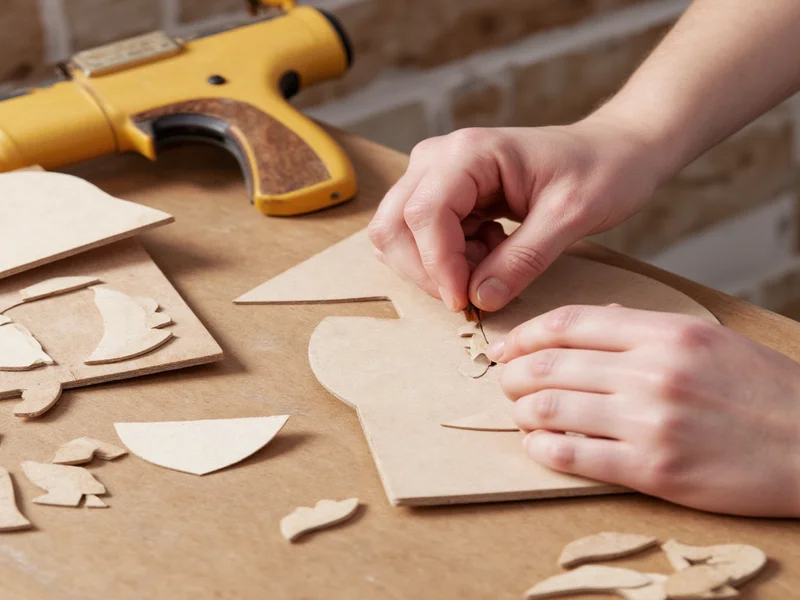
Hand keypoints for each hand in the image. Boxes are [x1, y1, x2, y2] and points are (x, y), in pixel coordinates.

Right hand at [368, 117, 658, 311]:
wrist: (614, 151)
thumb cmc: (601, 169)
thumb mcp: (572, 216)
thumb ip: (523, 259)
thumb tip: (479, 300)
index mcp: (468, 152)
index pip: (424, 214)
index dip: (438, 265)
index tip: (465, 302)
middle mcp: (439, 159)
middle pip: (393, 225)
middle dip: (426, 271)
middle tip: (472, 293)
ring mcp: (436, 177)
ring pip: (399, 236)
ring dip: (435, 267)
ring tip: (487, 265)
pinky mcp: (444, 196)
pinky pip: (422, 240)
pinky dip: (447, 262)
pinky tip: (489, 255)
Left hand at [487, 305, 799, 516]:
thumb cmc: (761, 389)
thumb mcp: (706, 338)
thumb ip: (642, 329)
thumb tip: (590, 319)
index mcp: (665, 333)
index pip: (569, 323)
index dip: (524, 334)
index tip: (505, 346)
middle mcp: (652, 372)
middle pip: (550, 364)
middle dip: (512, 373)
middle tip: (504, 381)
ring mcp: (650, 422)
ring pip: (551, 409)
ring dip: (522, 410)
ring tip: (520, 412)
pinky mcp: (654, 470)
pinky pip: (574, 456)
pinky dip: (543, 448)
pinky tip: (538, 445)